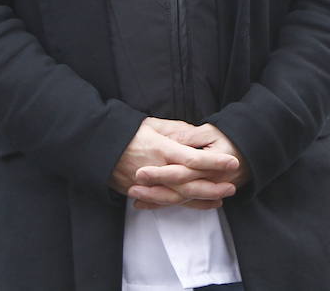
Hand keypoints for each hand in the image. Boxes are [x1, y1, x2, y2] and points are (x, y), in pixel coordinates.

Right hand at [111, 118, 239, 210]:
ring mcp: (147, 184)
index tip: (231, 162)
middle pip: (189, 183)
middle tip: (232, 186)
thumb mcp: (152, 124)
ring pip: (179, 196)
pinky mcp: (139, 193)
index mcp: (161, 148)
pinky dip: (183, 204)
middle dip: (212, 186)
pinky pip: (165, 202)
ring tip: (221, 198)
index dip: (214, 161)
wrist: (97, 147)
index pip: (192, 158)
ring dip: (201, 198)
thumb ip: (176, 130)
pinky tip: (199, 204)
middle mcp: (156, 169)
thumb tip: (198, 134)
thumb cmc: (127, 131)